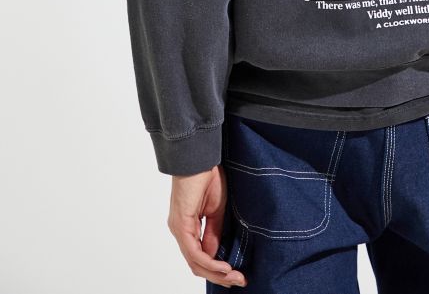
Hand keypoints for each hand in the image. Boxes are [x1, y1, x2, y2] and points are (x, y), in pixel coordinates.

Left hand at [167, 165, 246, 287]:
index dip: (218, 269)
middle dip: (219, 276)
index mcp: (188, 227)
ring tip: (235, 277)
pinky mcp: (181, 225)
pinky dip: (210, 262)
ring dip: (216, 273)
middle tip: (240, 281)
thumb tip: (215, 256)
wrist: (199, 156)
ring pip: (195, 263)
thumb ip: (214, 232)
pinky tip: (224, 266)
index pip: (200, 257)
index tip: (238, 274)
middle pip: (197, 265)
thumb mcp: (216, 210)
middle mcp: (180, 231)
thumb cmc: (207, 176)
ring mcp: (179, 229)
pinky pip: (195, 252)